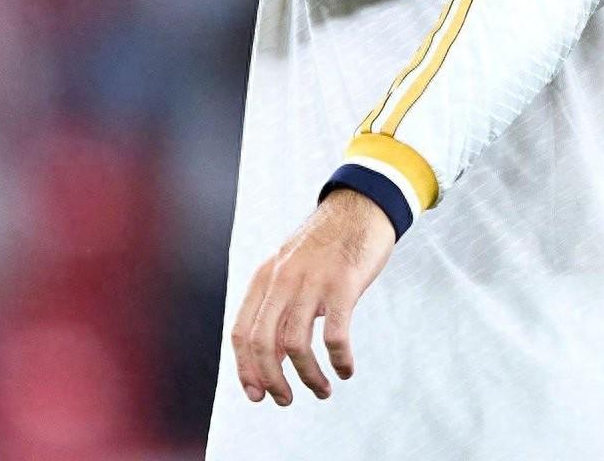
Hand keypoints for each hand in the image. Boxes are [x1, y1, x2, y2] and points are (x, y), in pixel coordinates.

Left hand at [231, 189, 394, 405]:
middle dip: (273, 380)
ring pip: (297, 346)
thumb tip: (274, 352)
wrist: (362, 204)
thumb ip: (279, 300)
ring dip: (309, 377)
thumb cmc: (329, 241)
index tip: (257, 394)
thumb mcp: (292, 265)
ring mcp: (313, 280)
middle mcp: (283, 278)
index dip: (245, 369)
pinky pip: (335, 335)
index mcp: (266, 275)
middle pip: (263, 343)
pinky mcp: (344, 283)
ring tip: (323, 389)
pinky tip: (346, 369)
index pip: (241, 332)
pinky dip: (339, 361)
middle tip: (287, 399)